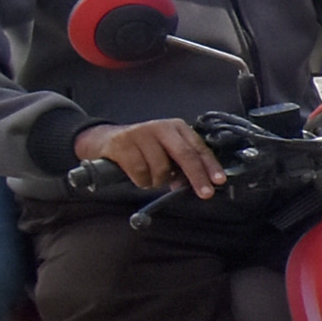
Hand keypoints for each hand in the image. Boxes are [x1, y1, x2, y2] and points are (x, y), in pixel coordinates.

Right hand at [74, 115, 223, 199]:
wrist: (103, 140)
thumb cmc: (141, 149)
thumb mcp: (165, 151)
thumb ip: (181, 165)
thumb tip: (195, 183)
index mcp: (176, 127)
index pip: (198, 148)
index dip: (210, 166)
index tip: (218, 181)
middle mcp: (160, 127)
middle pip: (186, 155)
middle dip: (197, 177)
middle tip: (205, 193)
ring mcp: (141, 133)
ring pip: (161, 168)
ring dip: (157, 181)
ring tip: (150, 176)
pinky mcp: (123, 143)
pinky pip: (140, 172)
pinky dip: (141, 180)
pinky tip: (136, 174)